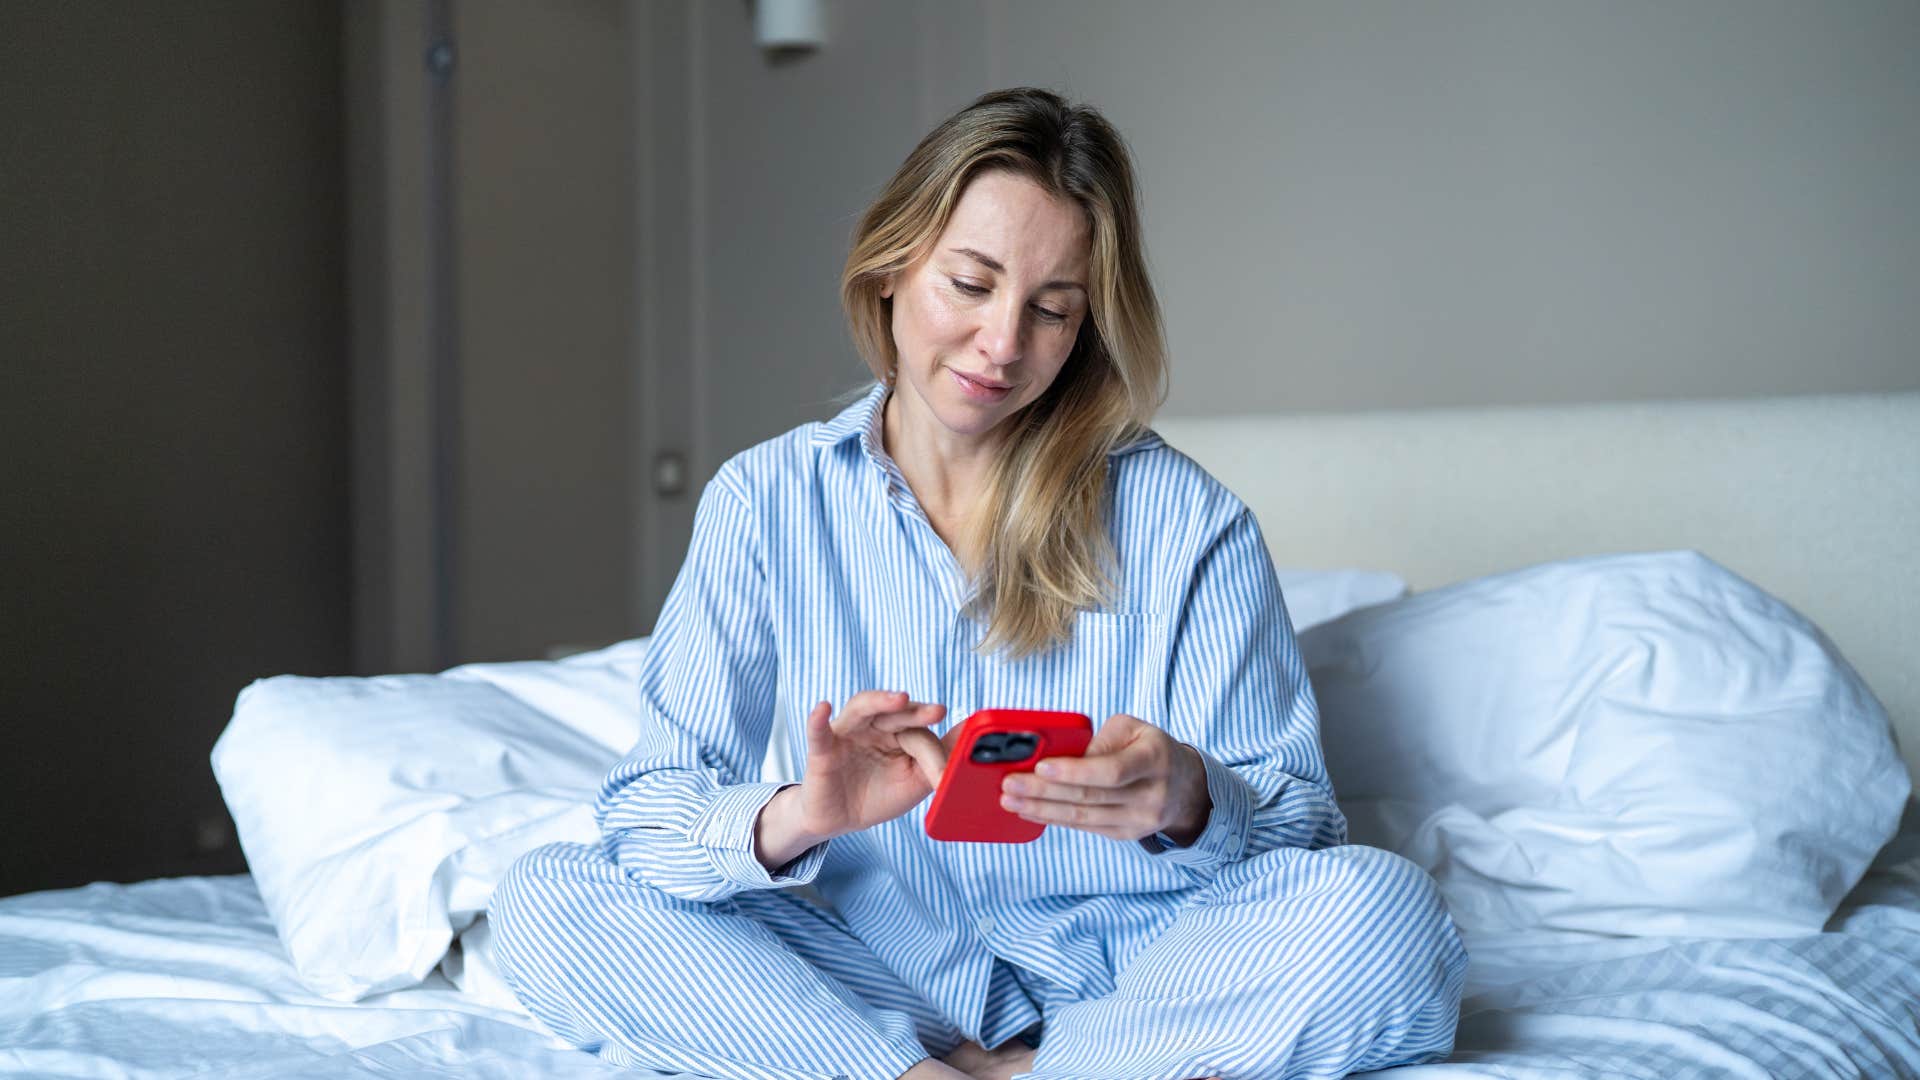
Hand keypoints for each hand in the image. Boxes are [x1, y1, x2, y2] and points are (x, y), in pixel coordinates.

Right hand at [793, 690, 952, 841]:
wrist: (838, 820)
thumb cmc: (877, 795)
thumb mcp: (914, 781)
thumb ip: (939, 758)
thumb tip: (971, 733)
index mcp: (897, 732)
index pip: (919, 734)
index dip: (933, 757)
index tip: (943, 779)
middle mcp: (873, 726)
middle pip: (896, 713)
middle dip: (917, 711)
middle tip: (938, 711)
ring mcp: (847, 734)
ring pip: (862, 709)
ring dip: (880, 700)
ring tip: (900, 698)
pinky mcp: (822, 751)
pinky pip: (819, 733)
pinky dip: (818, 720)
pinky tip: (823, 708)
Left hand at [997, 713, 1211, 843]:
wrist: (1184, 785)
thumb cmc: (1149, 748)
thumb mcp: (1132, 729)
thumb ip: (1098, 740)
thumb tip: (1058, 757)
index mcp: (1154, 759)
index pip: (1111, 771)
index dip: (1074, 771)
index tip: (1040, 767)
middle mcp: (1151, 795)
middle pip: (1090, 798)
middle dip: (1043, 792)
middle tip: (1009, 785)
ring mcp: (1140, 820)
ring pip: (1083, 818)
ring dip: (1041, 810)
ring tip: (1010, 801)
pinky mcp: (1126, 834)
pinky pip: (1085, 828)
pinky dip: (1053, 819)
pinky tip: (1029, 811)